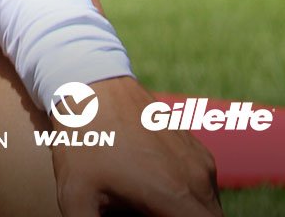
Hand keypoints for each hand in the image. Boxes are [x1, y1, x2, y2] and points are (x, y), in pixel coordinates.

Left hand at [52, 77, 221, 216]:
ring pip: (209, 208)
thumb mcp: (76, 195)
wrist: (90, 81)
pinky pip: (202, 185)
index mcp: (177, 196)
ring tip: (144, 207)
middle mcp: (199, 178)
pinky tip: (150, 189)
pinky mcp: (195, 147)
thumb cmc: (82, 139)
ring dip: (187, 214)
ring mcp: (200, 160)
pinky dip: (187, 198)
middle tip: (144, 215)